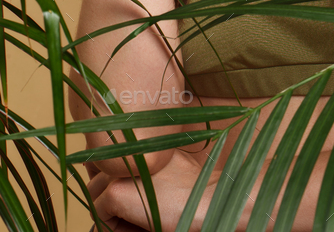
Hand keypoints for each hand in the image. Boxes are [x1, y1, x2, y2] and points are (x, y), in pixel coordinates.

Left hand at [86, 147, 223, 231]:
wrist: (210, 199)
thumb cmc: (191, 189)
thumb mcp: (161, 170)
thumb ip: (137, 166)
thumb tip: (98, 177)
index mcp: (137, 139)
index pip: (106, 159)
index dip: (114, 182)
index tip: (135, 196)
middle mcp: (124, 149)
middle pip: (96, 178)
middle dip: (108, 199)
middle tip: (136, 213)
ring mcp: (118, 169)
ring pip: (94, 197)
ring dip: (110, 214)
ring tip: (138, 221)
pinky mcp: (115, 192)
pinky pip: (98, 216)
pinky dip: (113, 228)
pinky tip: (139, 227)